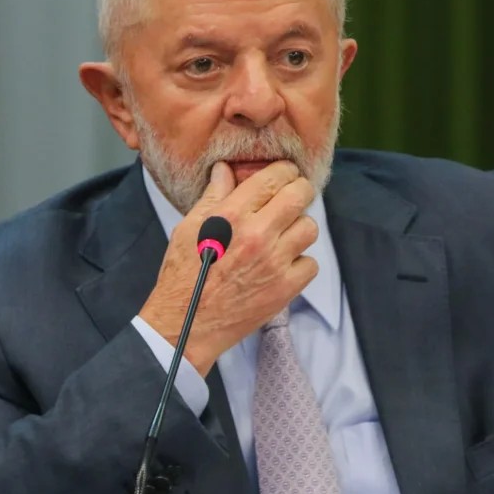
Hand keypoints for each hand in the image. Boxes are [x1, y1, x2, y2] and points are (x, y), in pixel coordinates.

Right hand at [138, 160, 318, 375]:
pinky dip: (300, 262)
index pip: (274, 177)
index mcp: (232, 214)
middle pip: (300, 196)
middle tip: (293, 196)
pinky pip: (310, 263)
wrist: (186, 324)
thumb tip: (226, 169)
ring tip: (285, 234)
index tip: (285, 174)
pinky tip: (283, 264)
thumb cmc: (183, 275)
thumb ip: (213, 196)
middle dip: (300, 190)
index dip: (284, 170)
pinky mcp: (285, 288)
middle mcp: (257, 235)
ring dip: (299, 227)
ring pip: (309, 228)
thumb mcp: (188, 227)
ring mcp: (275, 263)